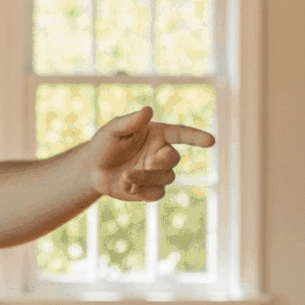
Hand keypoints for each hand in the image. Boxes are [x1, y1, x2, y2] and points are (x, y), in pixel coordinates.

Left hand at [87, 105, 213, 202]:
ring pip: (167, 178)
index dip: (196, 137)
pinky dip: (142, 191)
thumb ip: (130, 121)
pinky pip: (157, 194)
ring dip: (146, 177)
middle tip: (146, 163)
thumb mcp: (112, 130)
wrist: (92, 170)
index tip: (211, 141)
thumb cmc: (103, 145)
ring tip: (125, 175)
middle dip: (161, 162)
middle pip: (174, 159)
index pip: (181, 134)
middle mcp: (160, 153)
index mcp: (157, 134)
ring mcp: (157, 172)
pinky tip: (126, 185)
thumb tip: (148, 110)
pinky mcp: (151, 189)